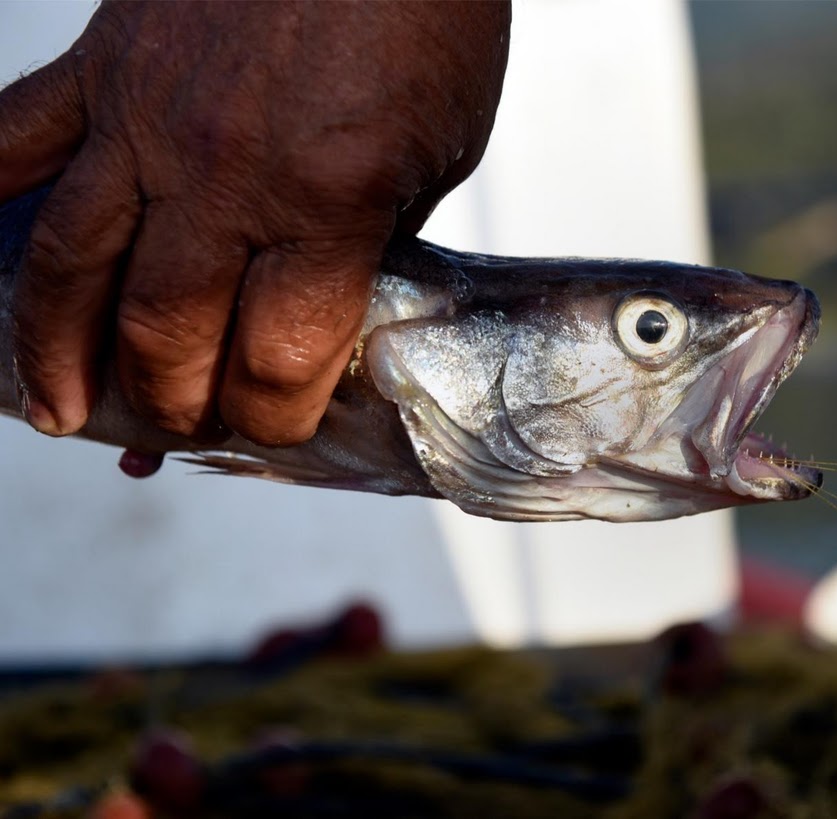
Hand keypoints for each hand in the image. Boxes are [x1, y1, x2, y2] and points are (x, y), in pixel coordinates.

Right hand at [0, 1, 508, 443]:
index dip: (273, 417)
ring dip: (53, 351)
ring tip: (53, 410)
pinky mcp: (103, 63)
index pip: (278, 358)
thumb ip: (376, 240)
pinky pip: (14, 139)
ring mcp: (147, 116)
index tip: (275, 426)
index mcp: (329, 201)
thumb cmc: (425, 19)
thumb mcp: (440, 152)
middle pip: (165, 332)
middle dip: (172, 402)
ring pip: (72, 264)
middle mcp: (225, 171)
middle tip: (180, 422)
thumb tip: (329, 314)